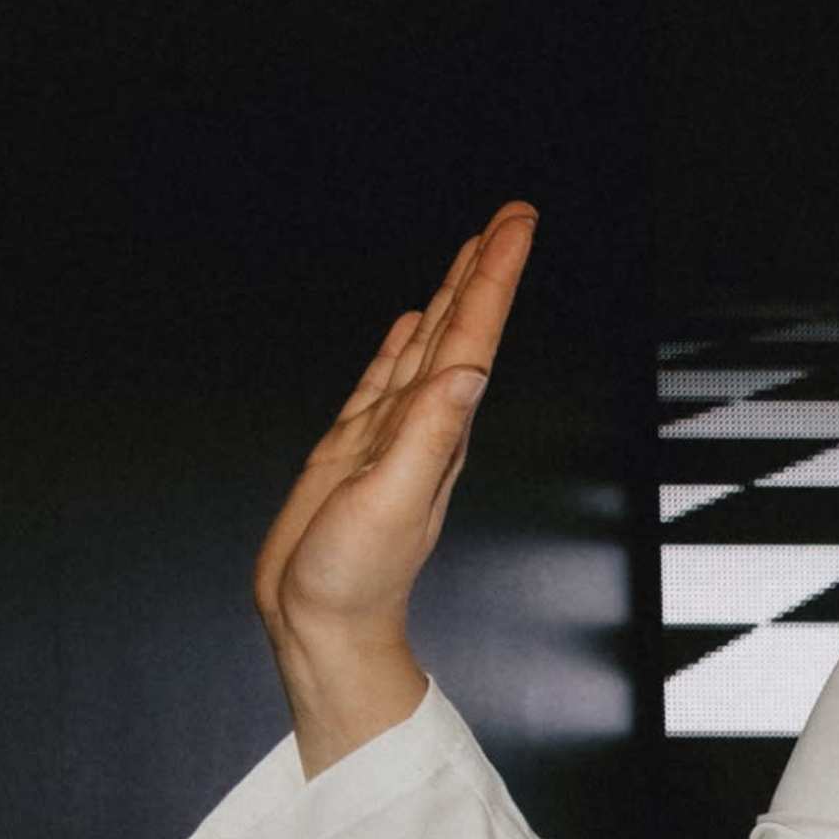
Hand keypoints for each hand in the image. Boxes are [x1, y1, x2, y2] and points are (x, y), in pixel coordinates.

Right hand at [252, 201, 536, 768]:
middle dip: (486, 269)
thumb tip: (463, 372)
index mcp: (436, 430)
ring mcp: (390, 433)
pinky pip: (386, 379)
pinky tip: (415, 322)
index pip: (473, 336)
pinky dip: (404, 344)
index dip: (494, 277)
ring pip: (429, 344)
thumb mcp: (390, 501)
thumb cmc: (354, 578)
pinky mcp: (356, 447)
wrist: (321, 624)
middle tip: (512, 215)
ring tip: (474, 251)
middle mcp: (422, 424)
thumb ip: (426, 436)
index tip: (516, 225)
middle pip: (460, 327)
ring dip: (453, 296)